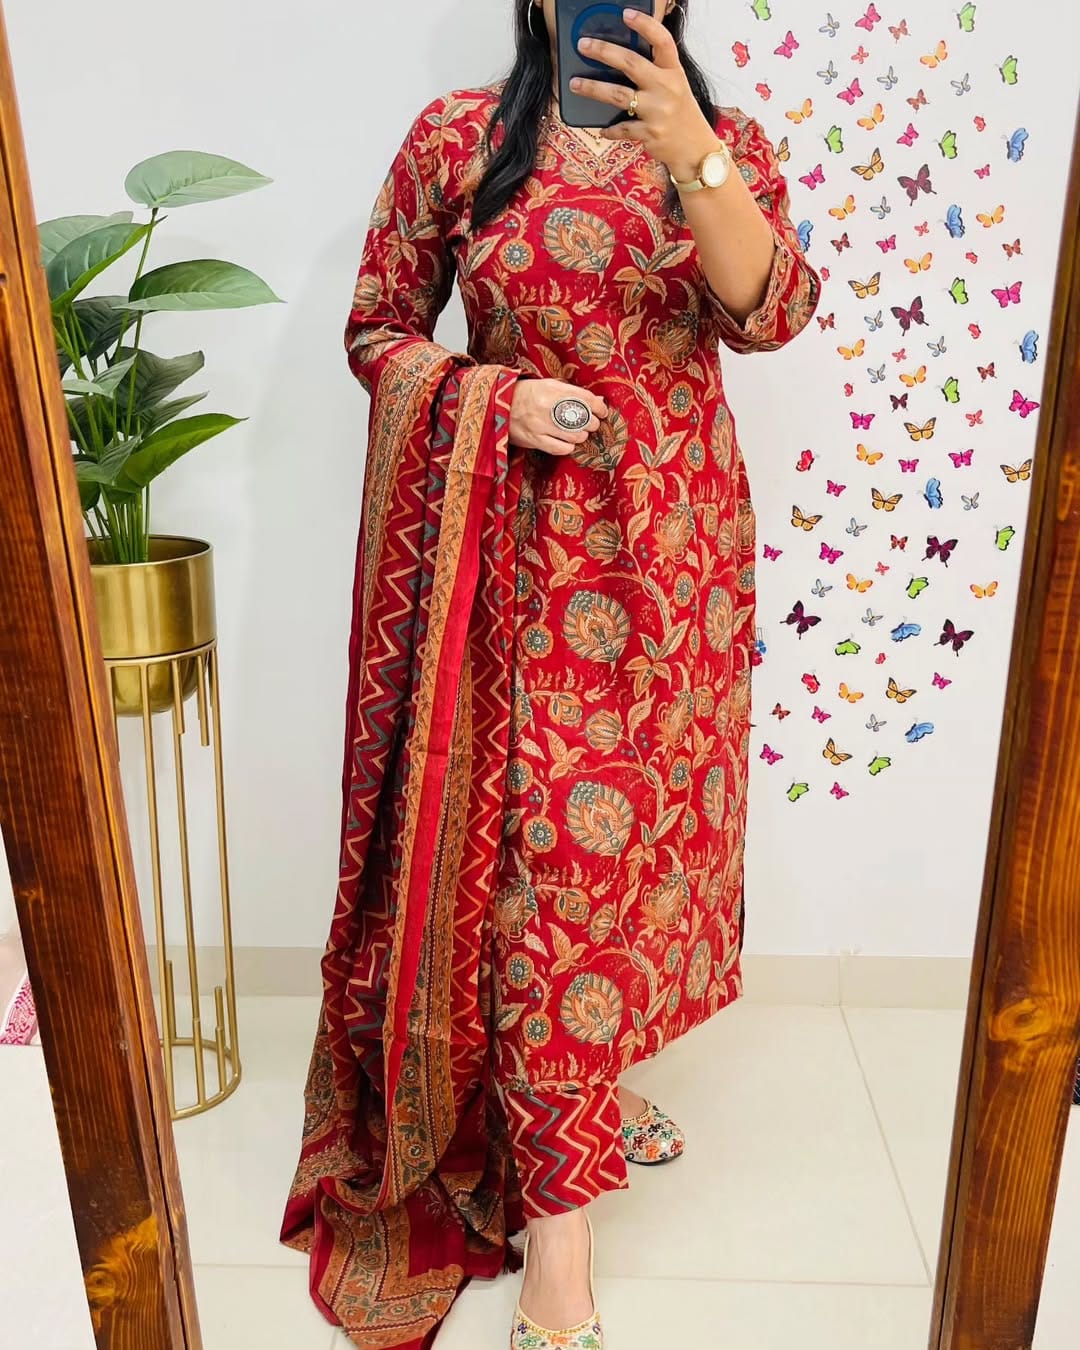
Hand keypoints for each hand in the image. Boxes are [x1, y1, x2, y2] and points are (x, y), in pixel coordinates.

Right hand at [509, 378, 608, 455]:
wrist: (497, 404)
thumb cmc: (526, 394)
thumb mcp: (548, 386)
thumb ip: (572, 392)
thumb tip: (599, 400)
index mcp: (553, 389)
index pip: (587, 399)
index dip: (599, 407)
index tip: (602, 412)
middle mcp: (548, 406)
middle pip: (584, 419)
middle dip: (592, 423)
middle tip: (590, 424)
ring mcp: (541, 424)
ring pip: (575, 436)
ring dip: (581, 436)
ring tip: (577, 433)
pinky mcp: (534, 440)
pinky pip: (561, 448)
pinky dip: (568, 447)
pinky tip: (566, 442)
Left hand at [571, 8, 722, 182]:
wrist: (696, 150)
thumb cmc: (681, 114)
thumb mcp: (676, 86)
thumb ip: (656, 72)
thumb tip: (622, 58)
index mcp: (674, 72)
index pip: (662, 41)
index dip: (645, 25)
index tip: (626, 14)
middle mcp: (667, 88)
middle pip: (631, 63)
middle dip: (604, 52)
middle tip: (583, 45)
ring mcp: (658, 111)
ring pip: (619, 95)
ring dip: (593, 88)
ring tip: (574, 84)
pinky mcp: (650, 133)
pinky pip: (622, 128)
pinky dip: (610, 130)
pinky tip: (603, 130)